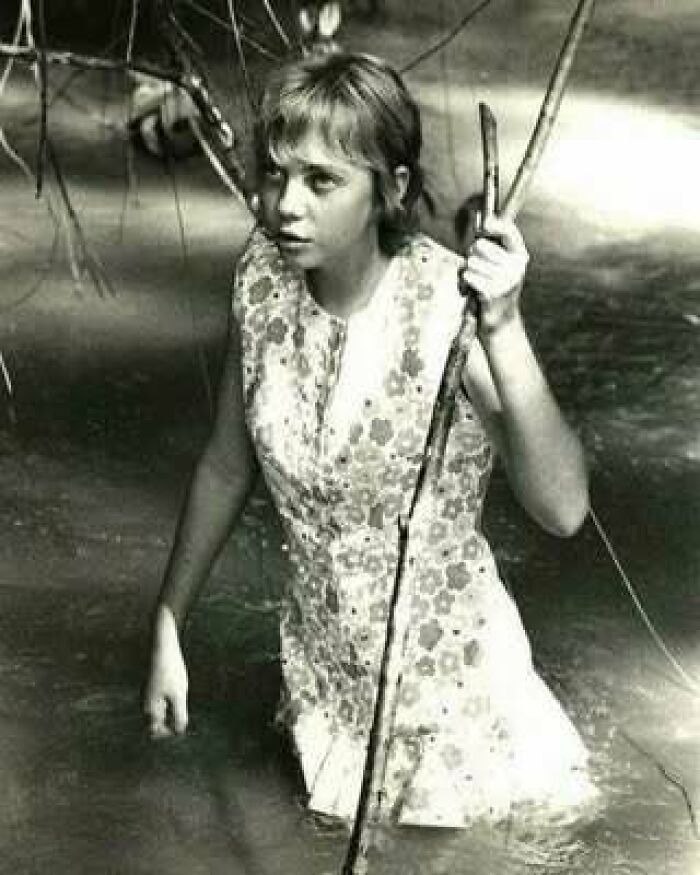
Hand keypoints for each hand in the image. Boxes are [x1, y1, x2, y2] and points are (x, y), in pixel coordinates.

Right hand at [143, 605, 188, 738]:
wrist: (163, 646)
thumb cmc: (171, 671)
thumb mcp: (179, 695)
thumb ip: (179, 715)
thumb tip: (179, 731)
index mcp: (149, 707)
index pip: (155, 731)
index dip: (168, 733)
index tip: (181, 727)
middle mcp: (145, 701)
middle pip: (155, 721)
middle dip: (168, 723)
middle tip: (182, 717)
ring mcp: (147, 692)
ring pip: (157, 710)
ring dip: (169, 712)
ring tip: (180, 702)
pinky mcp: (152, 684)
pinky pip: (159, 699)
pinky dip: (168, 701)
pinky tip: (177, 691)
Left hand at [458, 215, 528, 337]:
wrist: (501, 323)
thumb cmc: (496, 290)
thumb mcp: (500, 267)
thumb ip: (493, 245)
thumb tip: (480, 218)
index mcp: (520, 257)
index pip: (508, 232)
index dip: (495, 225)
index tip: (484, 224)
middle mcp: (515, 267)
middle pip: (480, 246)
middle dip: (472, 255)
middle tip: (477, 268)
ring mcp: (505, 280)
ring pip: (471, 262)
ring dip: (467, 272)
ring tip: (476, 282)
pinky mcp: (492, 292)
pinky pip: (467, 276)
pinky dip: (464, 283)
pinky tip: (472, 292)